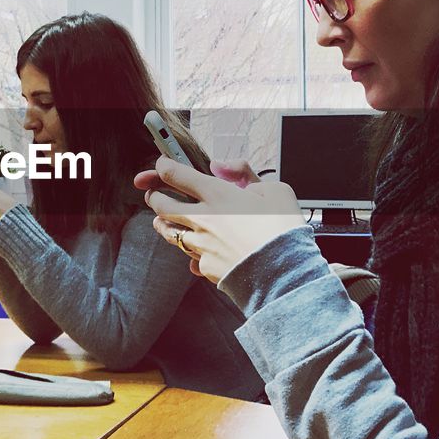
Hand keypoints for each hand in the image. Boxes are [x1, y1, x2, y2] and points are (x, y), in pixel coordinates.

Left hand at [133, 157, 304, 284]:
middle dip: (154, 196)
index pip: (175, 174)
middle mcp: (202, 218)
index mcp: (217, 194)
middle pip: (161, 204)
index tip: (163, 166)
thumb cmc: (282, 229)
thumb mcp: (273, 189)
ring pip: (168, 231)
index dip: (163, 167)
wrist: (284, 273)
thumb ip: (244, 173)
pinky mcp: (206, 266)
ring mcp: (200, 244)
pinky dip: (190, 252)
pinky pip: (189, 257)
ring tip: (162, 221)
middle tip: (154, 194)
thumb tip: (220, 167)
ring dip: (163, 223)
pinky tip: (195, 250)